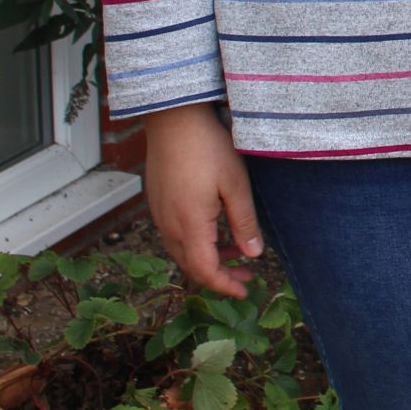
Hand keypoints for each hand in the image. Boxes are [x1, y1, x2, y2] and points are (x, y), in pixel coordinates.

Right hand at [144, 103, 262, 297]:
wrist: (174, 118)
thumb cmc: (208, 147)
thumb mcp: (235, 184)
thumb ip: (244, 222)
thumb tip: (253, 254)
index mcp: (190, 226)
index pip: (205, 272)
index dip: (225, 286)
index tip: (245, 290)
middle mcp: (169, 226)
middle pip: (192, 266)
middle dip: (220, 275)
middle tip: (246, 274)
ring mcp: (159, 214)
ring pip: (182, 252)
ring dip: (208, 258)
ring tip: (236, 249)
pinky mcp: (157, 201)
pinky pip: (175, 235)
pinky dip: (196, 242)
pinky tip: (214, 228)